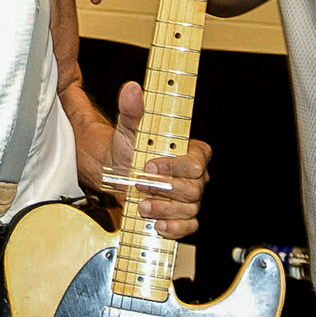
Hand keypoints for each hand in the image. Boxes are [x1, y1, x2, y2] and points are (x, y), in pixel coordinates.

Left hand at [103, 80, 207, 238]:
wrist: (118, 175)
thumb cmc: (129, 150)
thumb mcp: (128, 130)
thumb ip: (132, 111)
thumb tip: (132, 89)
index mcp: (191, 151)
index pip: (197, 160)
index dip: (174, 165)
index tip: (148, 165)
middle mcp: (196, 176)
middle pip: (193, 187)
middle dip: (164, 188)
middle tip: (140, 185)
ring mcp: (192, 198)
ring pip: (189, 207)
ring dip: (163, 208)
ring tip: (142, 204)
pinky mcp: (184, 217)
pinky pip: (188, 226)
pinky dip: (173, 227)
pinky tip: (157, 224)